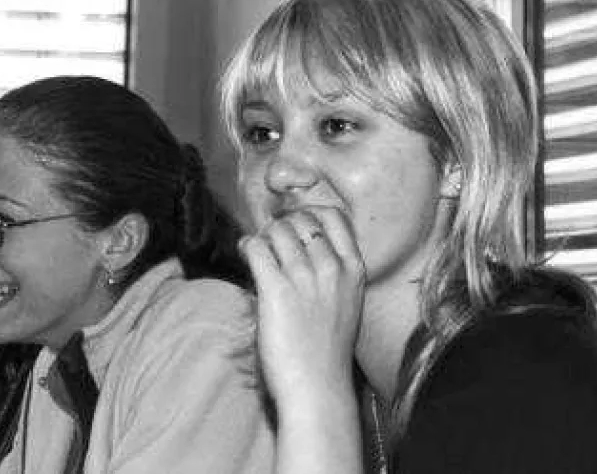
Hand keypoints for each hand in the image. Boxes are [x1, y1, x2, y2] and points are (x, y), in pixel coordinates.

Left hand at [240, 207, 365, 405]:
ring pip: (277, 230)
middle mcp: (331, 267)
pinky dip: (248, 246)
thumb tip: (299, 249)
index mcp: (354, 269)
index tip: (296, 225)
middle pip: (300, 219)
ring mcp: (304, 277)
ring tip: (257, 249)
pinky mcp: (276, 289)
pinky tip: (246, 253)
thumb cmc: (328, 350)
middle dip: (282, 225)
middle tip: (270, 240)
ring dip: (263, 236)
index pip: (333, 216)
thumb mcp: (346, 302)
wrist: (318, 385)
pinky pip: (256, 248)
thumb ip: (332, 273)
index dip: (309, 214)